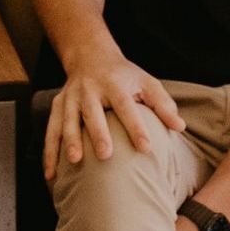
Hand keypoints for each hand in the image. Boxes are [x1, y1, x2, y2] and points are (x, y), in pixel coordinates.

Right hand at [41, 51, 183, 180]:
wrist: (89, 56)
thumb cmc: (124, 76)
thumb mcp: (146, 82)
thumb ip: (162, 104)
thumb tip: (180, 127)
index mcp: (114, 83)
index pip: (126, 105)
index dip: (136, 126)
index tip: (146, 148)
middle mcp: (90, 89)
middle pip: (93, 111)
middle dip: (97, 133)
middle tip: (105, 155)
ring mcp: (71, 97)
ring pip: (68, 120)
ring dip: (69, 140)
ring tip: (74, 161)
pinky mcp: (57, 106)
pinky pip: (51, 130)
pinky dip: (49, 152)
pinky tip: (51, 175)